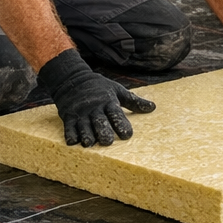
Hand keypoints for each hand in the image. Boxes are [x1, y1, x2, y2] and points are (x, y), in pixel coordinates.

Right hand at [37, 49, 154, 145]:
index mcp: (108, 101)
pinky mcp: (68, 116)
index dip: (121, 124)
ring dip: (86, 135)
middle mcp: (94, 107)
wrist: (73, 79)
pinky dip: (70, 135)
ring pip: (84, 126)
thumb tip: (153, 107)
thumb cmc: (99, 87)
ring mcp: (81, 112)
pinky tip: (73, 142)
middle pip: (99, 121)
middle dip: (103, 131)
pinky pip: (69, 127)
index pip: (116, 113)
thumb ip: (134, 101)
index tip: (127, 135)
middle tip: (107, 141)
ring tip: (90, 143)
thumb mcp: (117, 90)